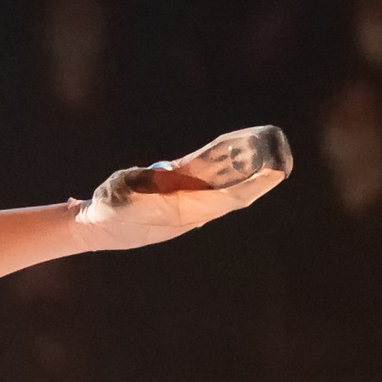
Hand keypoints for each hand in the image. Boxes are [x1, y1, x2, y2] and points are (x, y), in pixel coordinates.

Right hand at [76, 125, 289, 248]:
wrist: (100, 228)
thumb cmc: (107, 209)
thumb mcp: (118, 192)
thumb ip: (141, 181)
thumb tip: (169, 173)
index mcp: (180, 212)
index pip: (224, 199)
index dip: (250, 185)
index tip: (272, 173)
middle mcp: (190, 211)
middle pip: (232, 194)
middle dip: (257, 178)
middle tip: (280, 159)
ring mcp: (187, 205)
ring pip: (224, 189)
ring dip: (245, 173)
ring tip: (268, 153)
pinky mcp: (181, 198)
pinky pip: (210, 185)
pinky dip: (226, 172)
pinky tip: (238, 157)